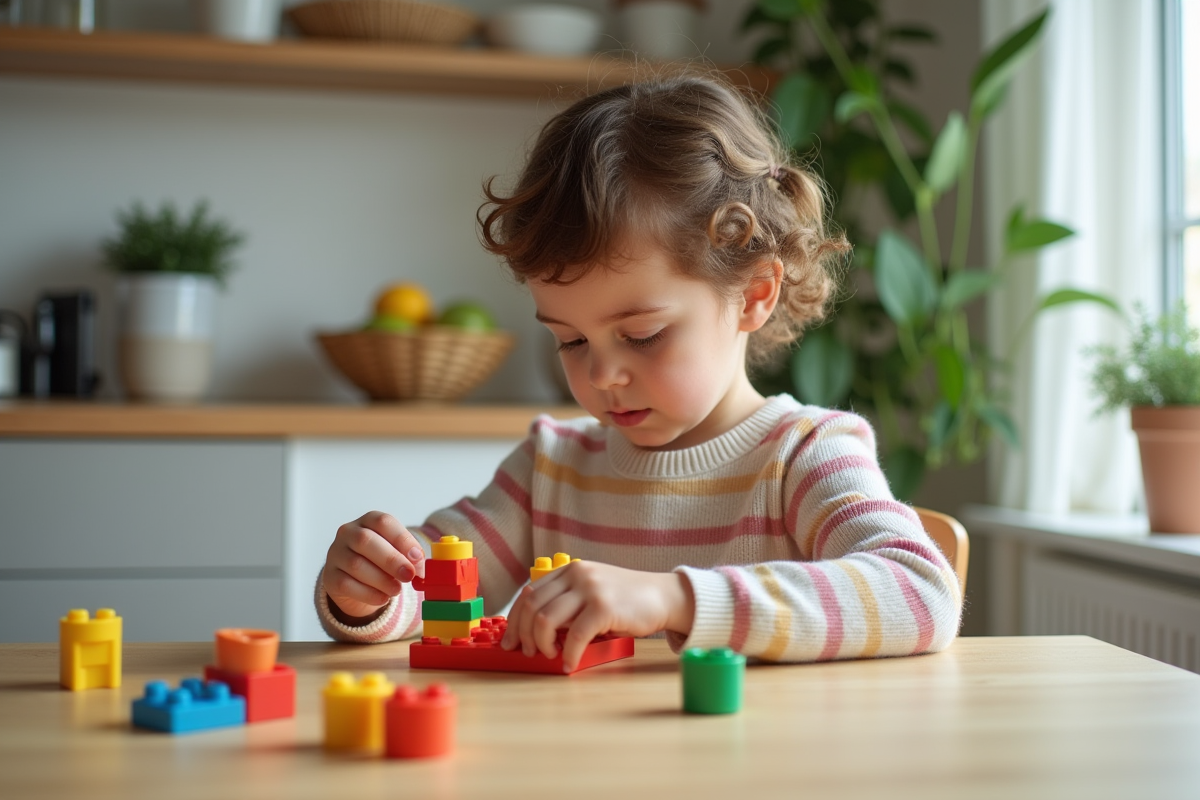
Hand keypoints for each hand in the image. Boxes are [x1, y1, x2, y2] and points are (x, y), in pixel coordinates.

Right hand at [321, 511, 425, 621]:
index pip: (383, 522)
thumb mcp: (397, 553)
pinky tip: (383, 598)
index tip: (417, 558)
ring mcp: (335, 554)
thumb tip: (420, 568)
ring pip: (355, 564)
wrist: (355, 582)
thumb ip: (409, 557)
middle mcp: (348, 532)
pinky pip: (346, 584)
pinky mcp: (329, 577)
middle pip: (365, 540)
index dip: (402, 539)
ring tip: (396, 590)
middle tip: (409, 575)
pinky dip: (368, 594)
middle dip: (391, 560)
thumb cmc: (381, 562)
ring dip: (381, 580)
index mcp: (368, 521)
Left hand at [499, 561, 694, 672]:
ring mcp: (590, 589)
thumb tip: (535, 630)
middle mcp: (576, 575)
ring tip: (551, 656)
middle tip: (527, 653)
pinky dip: (568, 654)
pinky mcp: (603, 607)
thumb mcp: (591, 591)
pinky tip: (569, 664)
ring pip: (545, 619)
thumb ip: (567, 601)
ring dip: (542, 644)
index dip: (515, 619)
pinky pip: (575, 636)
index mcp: (570, 570)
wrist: (662, 596)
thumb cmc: (626, 601)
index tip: (511, 640)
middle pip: (532, 606)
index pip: (529, 593)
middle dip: (523, 634)